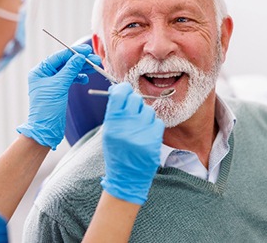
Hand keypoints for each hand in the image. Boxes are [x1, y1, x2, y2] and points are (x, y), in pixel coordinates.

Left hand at [17, 44, 100, 149]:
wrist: (46, 129)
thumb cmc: (47, 108)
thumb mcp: (59, 86)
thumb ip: (70, 69)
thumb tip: (80, 56)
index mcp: (40, 71)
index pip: (59, 57)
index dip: (73, 52)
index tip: (86, 50)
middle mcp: (45, 75)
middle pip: (65, 63)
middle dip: (80, 61)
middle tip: (95, 59)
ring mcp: (52, 83)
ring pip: (69, 71)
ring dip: (82, 68)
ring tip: (95, 67)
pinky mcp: (58, 90)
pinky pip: (70, 79)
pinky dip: (79, 78)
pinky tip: (85, 78)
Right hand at [101, 83, 164, 204]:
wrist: (126, 177)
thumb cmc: (116, 152)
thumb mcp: (109, 132)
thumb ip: (114, 111)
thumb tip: (120, 89)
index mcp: (112, 123)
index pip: (120, 94)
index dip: (123, 89)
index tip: (124, 90)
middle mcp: (126, 126)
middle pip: (135, 99)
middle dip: (134, 102)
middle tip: (133, 111)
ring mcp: (141, 133)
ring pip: (148, 110)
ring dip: (145, 116)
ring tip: (138, 128)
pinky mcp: (154, 140)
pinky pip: (157, 122)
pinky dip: (153, 126)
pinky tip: (146, 135)